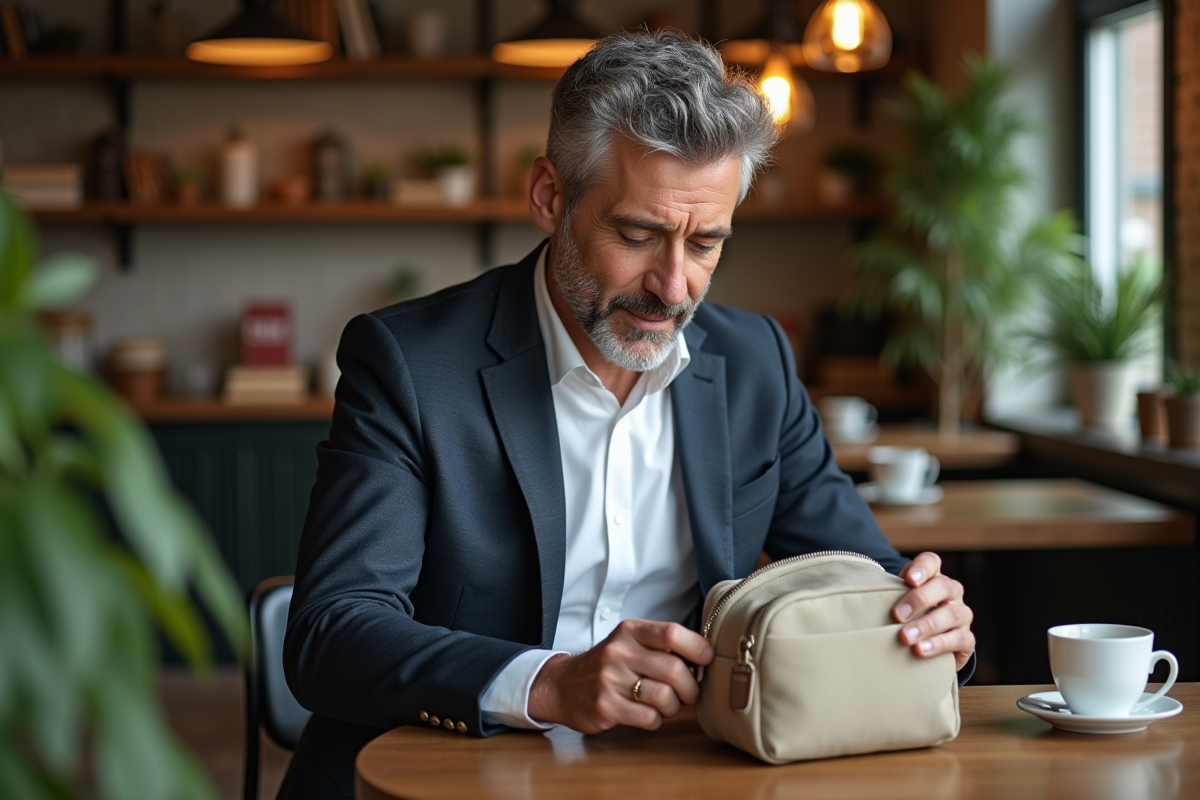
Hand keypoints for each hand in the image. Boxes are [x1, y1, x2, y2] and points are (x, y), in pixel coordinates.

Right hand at [527, 619, 714, 733]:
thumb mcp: (628, 643)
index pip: (671, 633)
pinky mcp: (606, 707)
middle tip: (690, 693)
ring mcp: (610, 681)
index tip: (707, 659)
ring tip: (667, 705)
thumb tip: (703, 657)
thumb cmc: (606, 664)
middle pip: (674, 670)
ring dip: (674, 706)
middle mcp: (619, 653)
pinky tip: (648, 714)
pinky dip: (656, 720)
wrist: (562, 685)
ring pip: (664, 697)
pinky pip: (648, 718)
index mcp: (629, 632)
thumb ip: (660, 646)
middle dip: (690, 687)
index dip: (697, 647)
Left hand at [893, 552, 974, 670]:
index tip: (909, 579)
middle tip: (897, 615)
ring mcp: (961, 615)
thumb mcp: (895, 602)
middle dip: (919, 599)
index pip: (931, 562)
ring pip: (953, 614)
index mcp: (932, 578)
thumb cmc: (905, 619)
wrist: (926, 649)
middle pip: (943, 586)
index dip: (922, 567)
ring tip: (906, 637)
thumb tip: (858, 593)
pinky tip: (921, 650)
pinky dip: (939, 644)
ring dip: (927, 625)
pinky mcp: (966, 640)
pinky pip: (960, 639)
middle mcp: (951, 593)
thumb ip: (885, 594)